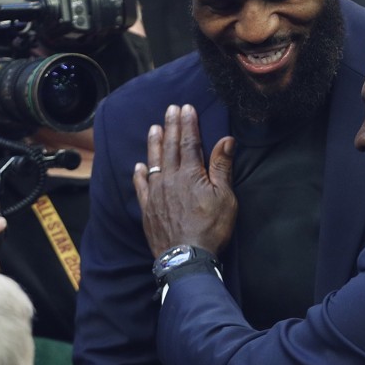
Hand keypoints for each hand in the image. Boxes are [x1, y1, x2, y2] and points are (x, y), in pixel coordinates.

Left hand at [133, 104, 235, 258]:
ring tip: (154, 128)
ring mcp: (156, 193)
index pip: (190, 142)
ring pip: (154, 161)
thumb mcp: (225, 197)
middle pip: (171, 147)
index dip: (188, 123)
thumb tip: (226, 140)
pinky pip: (141, 186)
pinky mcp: (148, 209)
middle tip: (170, 108)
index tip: (186, 108)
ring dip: (154, 143)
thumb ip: (222, 167)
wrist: (186, 257)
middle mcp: (170, 179)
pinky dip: (139, 174)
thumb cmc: (210, 228)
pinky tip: (139, 165)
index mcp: (191, 174)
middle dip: (172, 126)